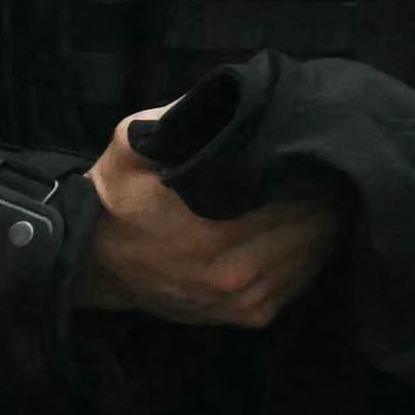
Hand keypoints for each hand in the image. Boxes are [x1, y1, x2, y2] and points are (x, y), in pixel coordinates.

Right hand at [72, 112, 340, 326]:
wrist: (91, 262)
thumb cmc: (119, 196)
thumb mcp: (134, 141)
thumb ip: (183, 118)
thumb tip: (241, 99)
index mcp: (212, 229)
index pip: (296, 196)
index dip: (310, 170)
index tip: (313, 149)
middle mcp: (235, 271)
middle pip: (314, 227)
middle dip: (322, 197)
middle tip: (321, 168)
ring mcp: (245, 299)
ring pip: (314, 255)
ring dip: (320, 226)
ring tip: (316, 195)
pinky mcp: (250, 315)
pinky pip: (301, 280)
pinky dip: (306, 255)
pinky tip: (299, 230)